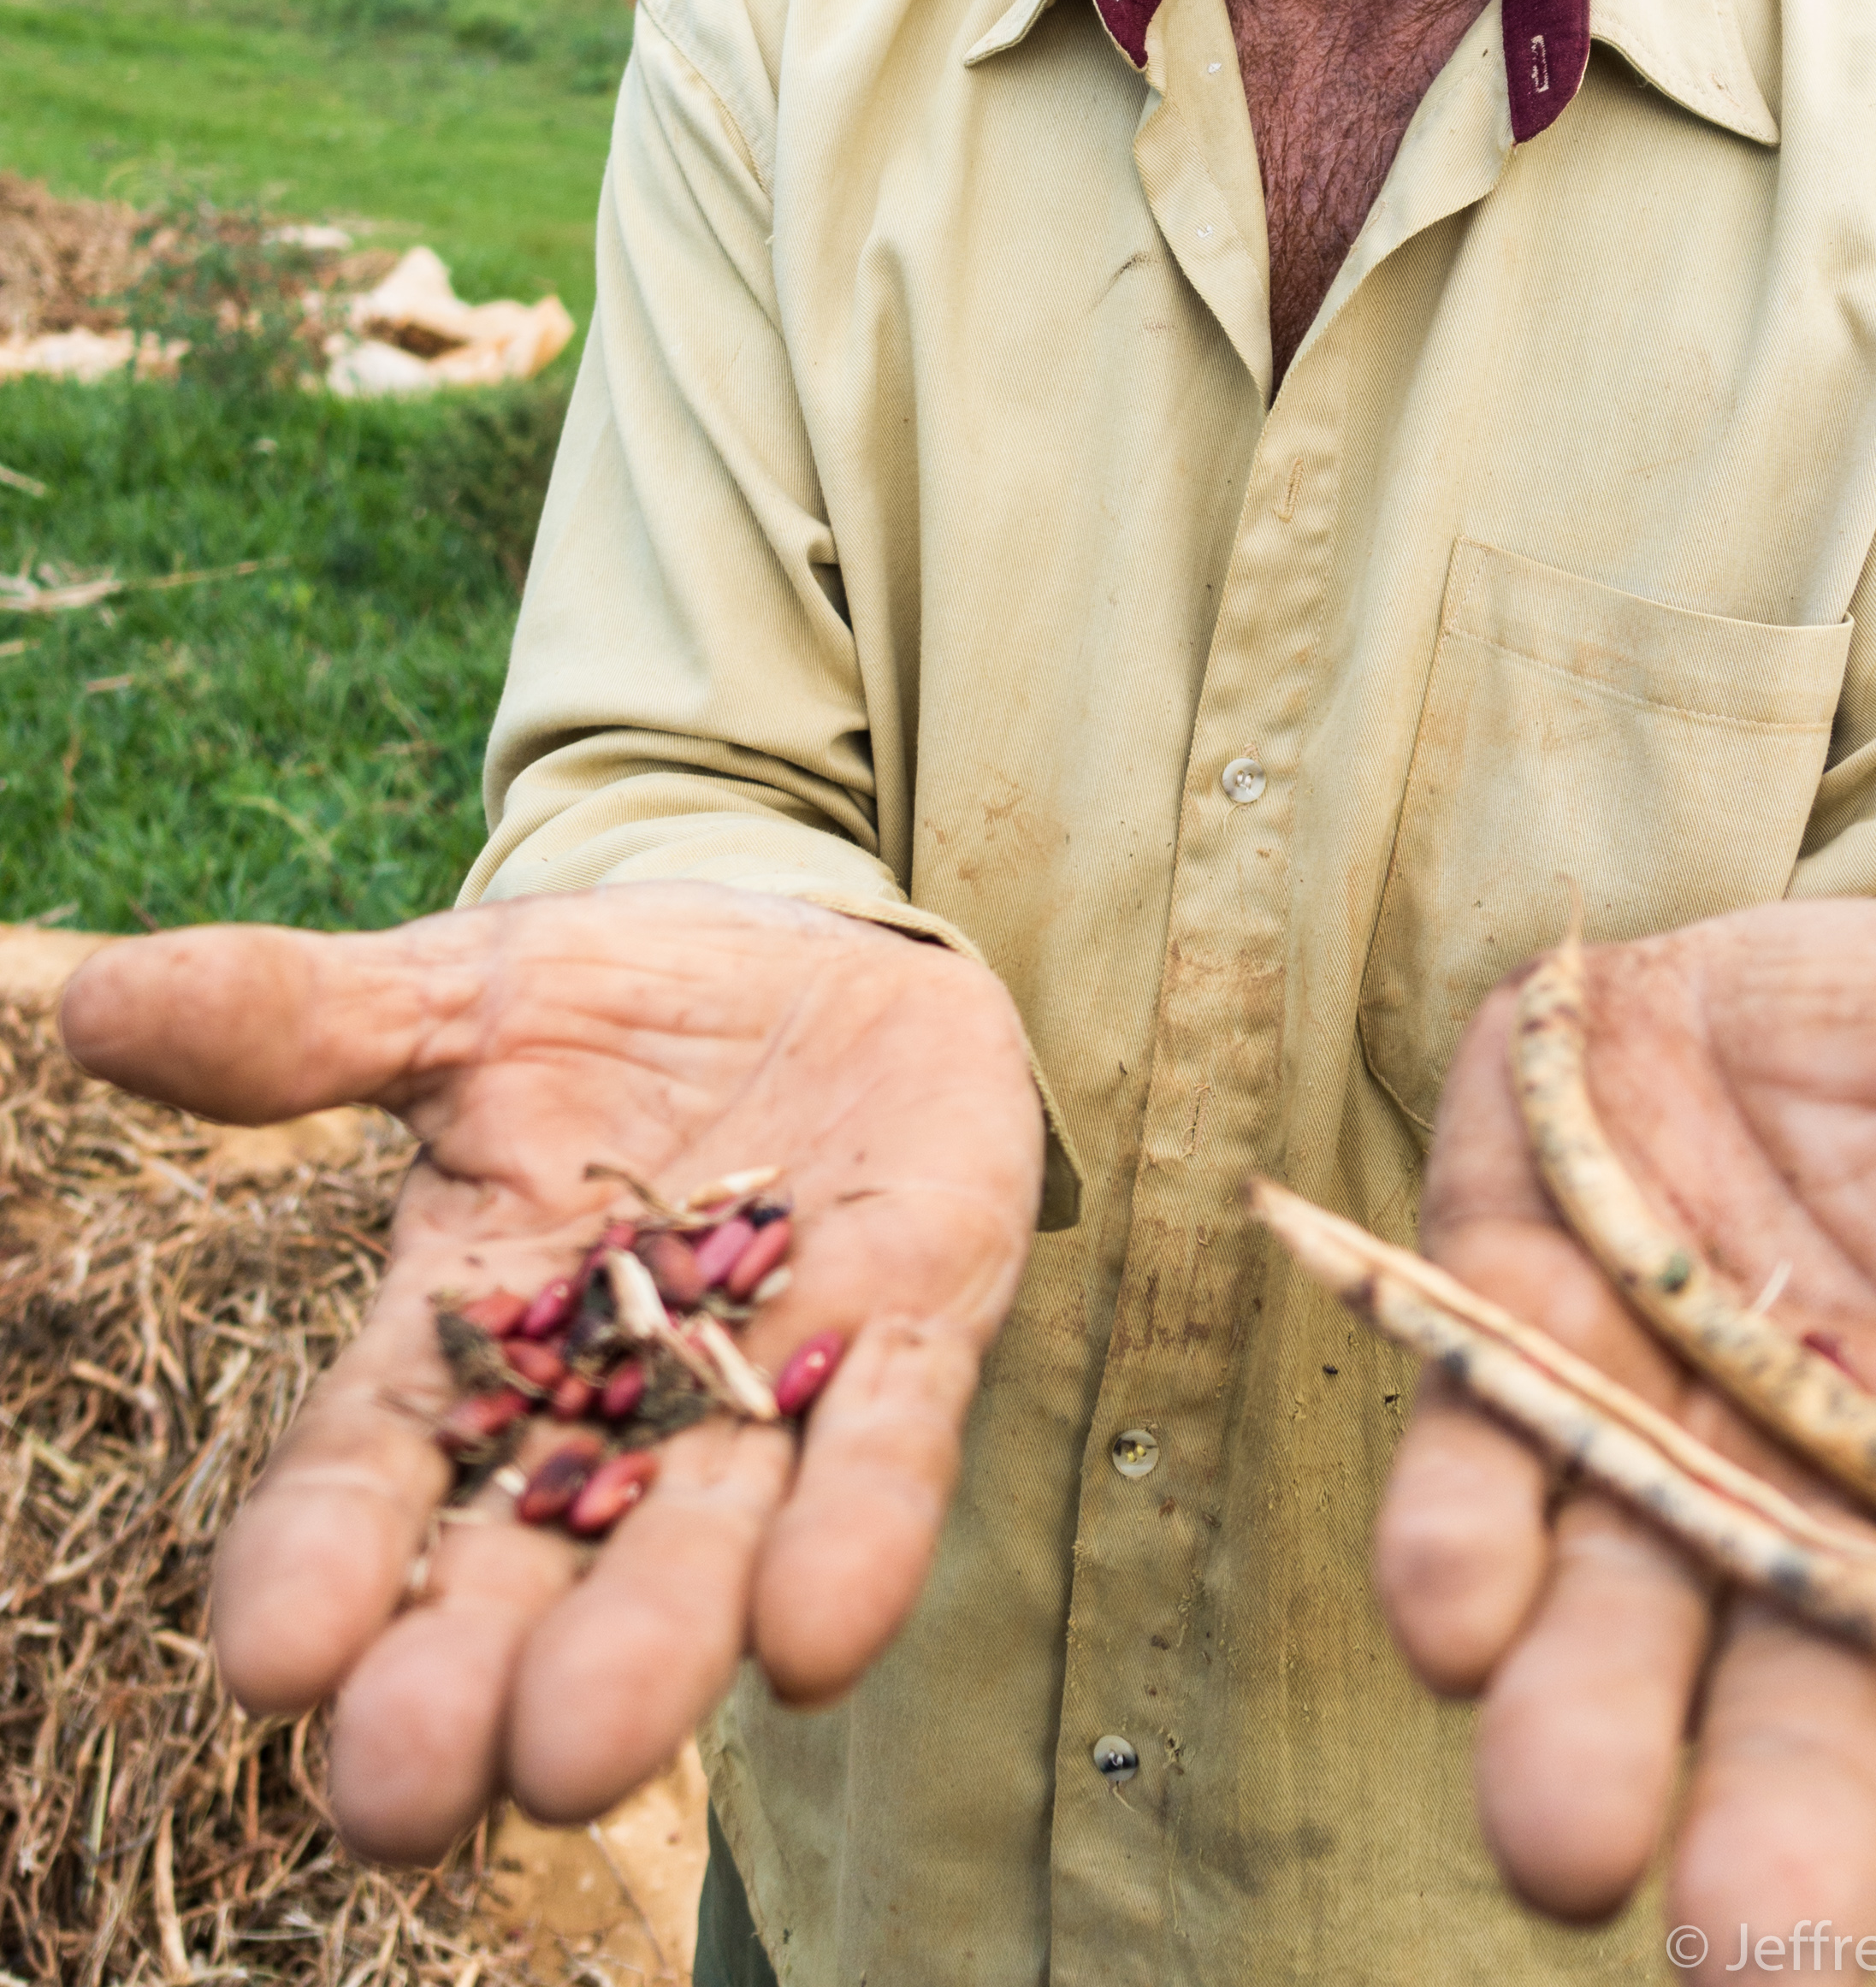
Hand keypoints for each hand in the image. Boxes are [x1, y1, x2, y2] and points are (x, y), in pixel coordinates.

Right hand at [61, 885, 1042, 1859]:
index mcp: (467, 1331)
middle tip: (405, 1791)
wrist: (826, 955)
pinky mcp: (916, 1331)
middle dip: (467, 1679)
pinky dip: (854, 1542)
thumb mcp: (457, 996)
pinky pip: (887, 1454)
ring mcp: (769, 1382)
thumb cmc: (623, 1004)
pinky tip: (815, 1639)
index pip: (369, 1472)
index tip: (270, 1658)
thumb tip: (88, 1000)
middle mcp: (610, 1404)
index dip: (319, 1561)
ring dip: (645, 1648)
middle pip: (524, 1565)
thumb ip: (299, 1021)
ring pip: (698, 1545)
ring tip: (577, 1755)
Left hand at [1374, 901, 1875, 1959]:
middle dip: (1780, 1867)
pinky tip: (1452, 1614)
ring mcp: (1649, 1450)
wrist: (1750, 946)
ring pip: (1607, 1648)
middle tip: (1759, 1978)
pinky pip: (1468, 1479)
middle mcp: (1817, 1528)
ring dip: (1576, 1746)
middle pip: (1803, 1747)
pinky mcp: (1499, 1348)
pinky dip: (1452, 1550)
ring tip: (1562, 1841)